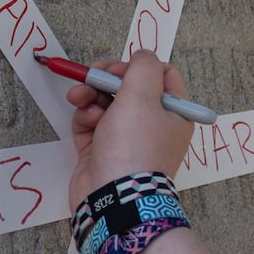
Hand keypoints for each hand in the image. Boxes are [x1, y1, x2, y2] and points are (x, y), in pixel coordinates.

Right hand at [67, 50, 195, 206]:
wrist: (113, 198)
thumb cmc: (134, 147)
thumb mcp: (143, 95)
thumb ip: (143, 67)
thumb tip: (142, 55)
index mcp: (173, 113)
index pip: (162, 76)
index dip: (138, 67)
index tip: (121, 70)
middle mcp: (152, 125)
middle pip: (129, 87)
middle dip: (107, 78)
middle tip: (93, 75)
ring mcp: (126, 139)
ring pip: (106, 103)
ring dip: (91, 95)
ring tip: (79, 97)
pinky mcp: (102, 151)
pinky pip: (91, 123)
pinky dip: (85, 117)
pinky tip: (84, 119)